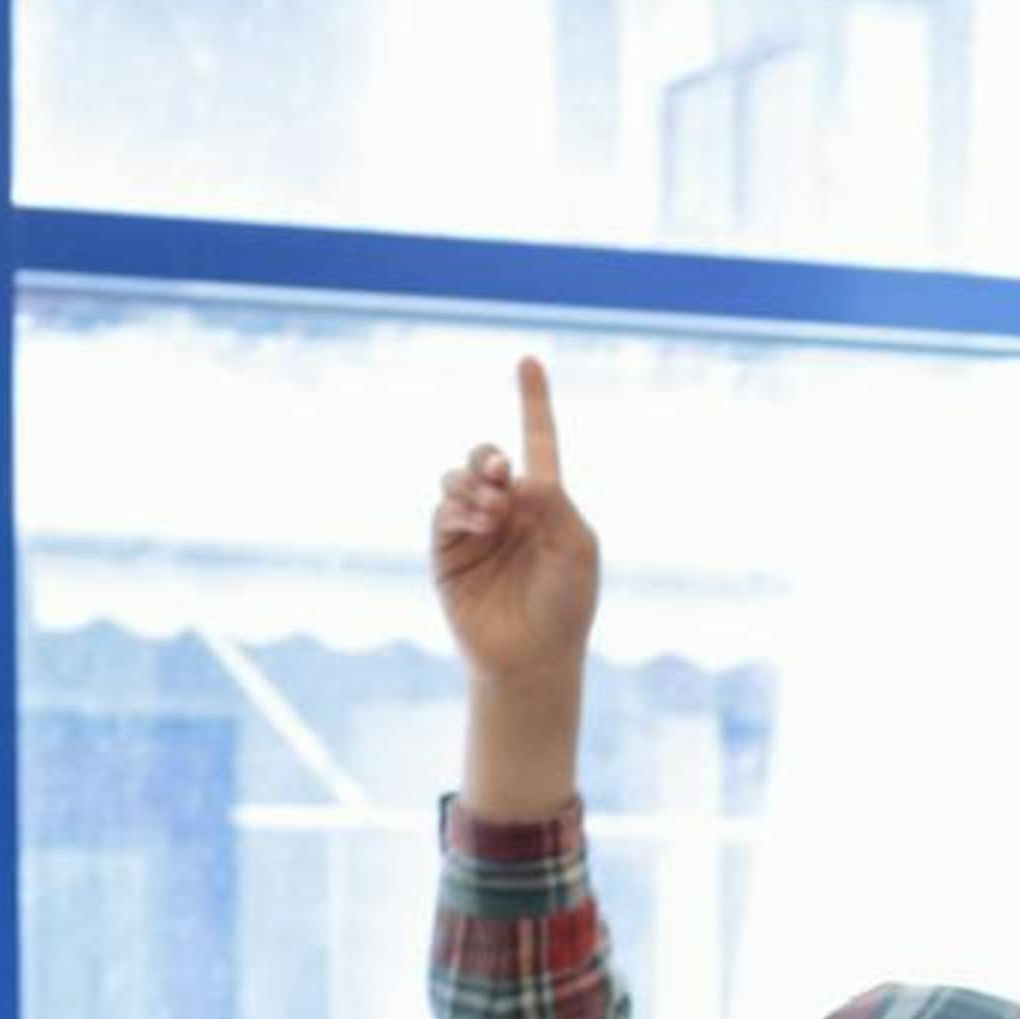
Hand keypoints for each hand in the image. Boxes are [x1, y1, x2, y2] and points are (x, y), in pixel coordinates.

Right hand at [431, 356, 600, 690]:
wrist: (534, 658)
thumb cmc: (567, 605)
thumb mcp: (576, 547)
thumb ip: (554, 501)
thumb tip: (517, 472)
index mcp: (545, 503)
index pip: (537, 442)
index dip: (533, 402)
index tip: (529, 360)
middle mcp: (506, 510)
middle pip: (484, 456)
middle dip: (488, 457)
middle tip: (501, 474)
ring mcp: (473, 530)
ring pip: (455, 479)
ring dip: (471, 485)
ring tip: (492, 511)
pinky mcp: (446, 554)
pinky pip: (443, 513)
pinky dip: (458, 509)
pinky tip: (479, 523)